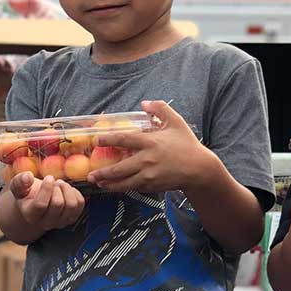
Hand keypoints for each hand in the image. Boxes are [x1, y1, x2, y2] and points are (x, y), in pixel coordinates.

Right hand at [8, 172, 85, 230]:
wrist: (36, 203)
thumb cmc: (27, 193)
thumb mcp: (18, 186)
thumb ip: (19, 182)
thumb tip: (28, 177)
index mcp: (30, 215)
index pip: (40, 204)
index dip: (46, 188)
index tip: (49, 177)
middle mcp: (46, 223)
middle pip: (58, 204)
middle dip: (57, 187)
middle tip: (54, 181)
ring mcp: (61, 222)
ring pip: (71, 205)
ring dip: (67, 189)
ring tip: (60, 184)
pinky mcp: (72, 217)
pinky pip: (80, 203)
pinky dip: (75, 192)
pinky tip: (66, 189)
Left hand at [86, 100, 211, 192]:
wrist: (200, 169)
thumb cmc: (187, 144)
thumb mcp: (176, 122)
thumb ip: (160, 109)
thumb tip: (144, 103)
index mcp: (150, 142)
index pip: (124, 139)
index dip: (108, 139)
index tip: (96, 139)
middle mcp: (147, 160)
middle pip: (119, 168)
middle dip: (103, 172)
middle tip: (90, 174)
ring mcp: (150, 175)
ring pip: (125, 182)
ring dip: (109, 184)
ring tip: (98, 183)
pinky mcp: (153, 186)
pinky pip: (134, 187)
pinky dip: (123, 187)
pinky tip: (115, 187)